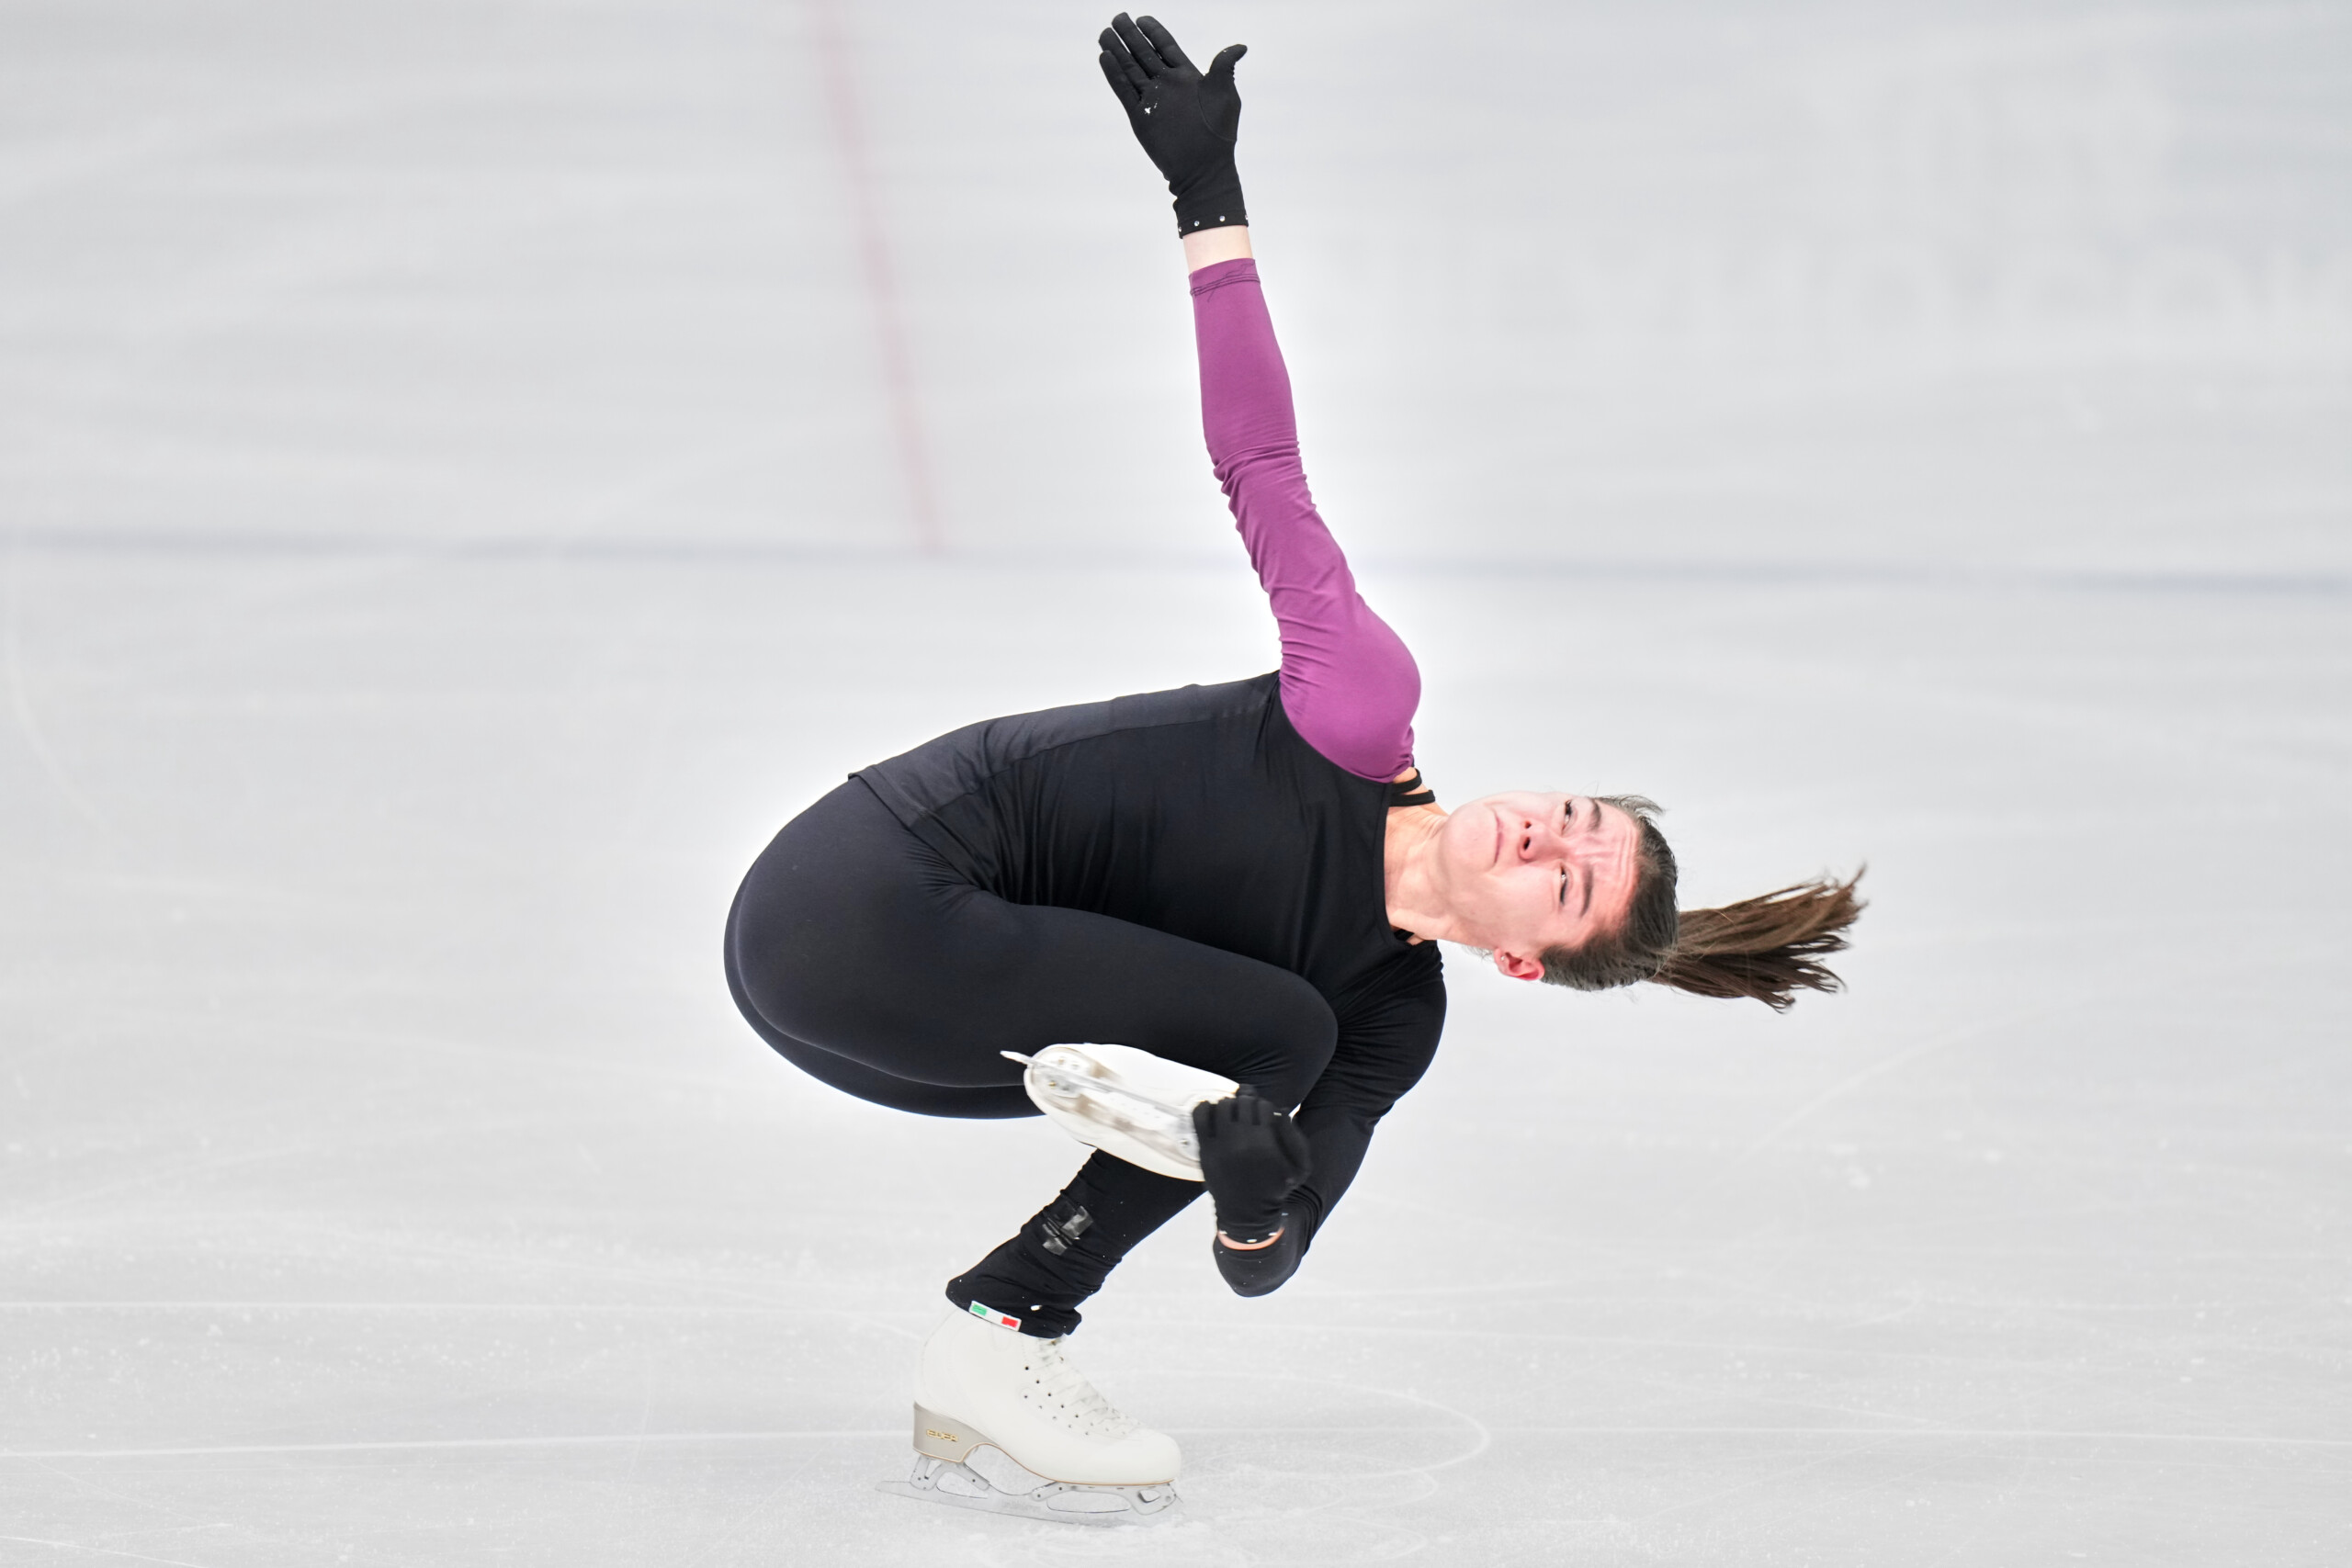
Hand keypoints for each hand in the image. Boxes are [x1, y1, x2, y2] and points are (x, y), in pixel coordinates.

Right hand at [1097, 13, 1249, 233]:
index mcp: (1187, 76)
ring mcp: (1152, 100)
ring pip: (1130, 69)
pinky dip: (1114, 75)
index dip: (1154, 32)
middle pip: (1144, 54)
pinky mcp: (1140, 117)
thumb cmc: (1218, 134)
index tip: (1142, 18)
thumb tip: (1241, 46)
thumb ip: (1224, 68)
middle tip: (1117, 17)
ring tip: (1104, 34)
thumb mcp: (1225, 96)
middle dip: (1130, 36)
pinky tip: (1105, 58)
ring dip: (1117, 51)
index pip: (1166, 47)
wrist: (1203, 169)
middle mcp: (1167, 85)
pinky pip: (1124, 91)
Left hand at [1191, 1087, 1308, 1240]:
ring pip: (1223, 1105)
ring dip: (1228, 1105)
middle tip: (1246, 1113)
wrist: (1248, 1214)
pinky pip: (1200, 1115)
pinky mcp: (1205, 1149)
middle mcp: (1243, 1142)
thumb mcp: (1299, 1168)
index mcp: (1266, 1144)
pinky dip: (1204, 1107)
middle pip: (1244, 1103)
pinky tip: (1211, 1112)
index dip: (1264, 1108)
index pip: (1264, 1106)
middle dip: (1247, 1104)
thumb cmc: (1275, 1188)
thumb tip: (1281, 1109)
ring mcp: (1221, 1145)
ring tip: (1230, 1114)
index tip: (1261, 1115)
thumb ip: (1295, 1137)